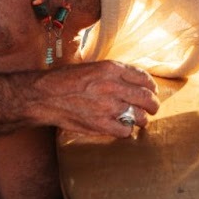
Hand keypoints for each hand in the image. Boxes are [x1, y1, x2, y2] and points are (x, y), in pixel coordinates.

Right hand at [41, 59, 158, 137]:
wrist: (45, 96)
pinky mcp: (101, 124)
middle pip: (147, 98)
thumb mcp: (92, 67)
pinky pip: (126, 131)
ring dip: (143, 120)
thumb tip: (134, 81)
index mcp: (111, 69)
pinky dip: (127, 131)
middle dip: (153, 105)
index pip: (144, 78)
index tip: (152, 91)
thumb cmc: (66, 80)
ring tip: (140, 120)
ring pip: (140, 117)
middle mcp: (113, 86)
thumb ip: (114, 73)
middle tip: (152, 109)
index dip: (152, 87)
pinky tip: (122, 127)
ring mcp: (108, 107)